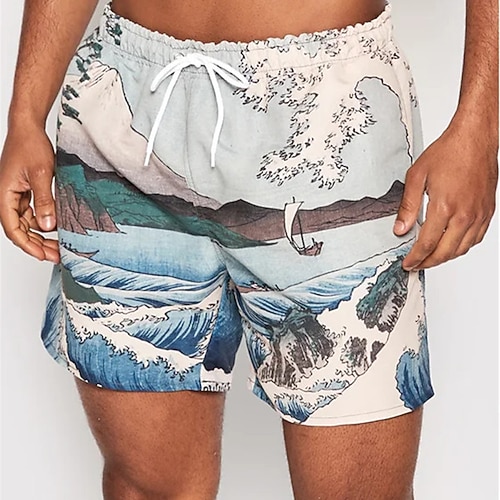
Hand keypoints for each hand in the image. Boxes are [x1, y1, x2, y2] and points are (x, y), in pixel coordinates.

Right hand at [0, 124, 59, 262]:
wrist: (29, 128)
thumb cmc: (30, 145)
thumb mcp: (41, 174)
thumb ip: (45, 201)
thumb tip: (48, 226)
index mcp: (4, 195)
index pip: (13, 229)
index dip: (28, 245)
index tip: (43, 255)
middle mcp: (6, 197)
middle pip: (20, 229)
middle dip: (37, 244)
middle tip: (56, 255)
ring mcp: (14, 195)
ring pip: (26, 223)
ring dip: (41, 235)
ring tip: (59, 245)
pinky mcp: (23, 191)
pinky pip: (31, 212)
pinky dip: (43, 221)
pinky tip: (57, 227)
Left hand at [394, 120, 497, 270]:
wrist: (474, 139)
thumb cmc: (448, 152)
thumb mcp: (416, 177)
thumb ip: (408, 206)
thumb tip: (400, 229)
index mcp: (444, 207)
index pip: (427, 244)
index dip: (415, 258)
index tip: (407, 263)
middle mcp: (464, 214)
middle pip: (445, 252)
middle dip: (428, 263)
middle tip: (416, 265)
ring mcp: (478, 214)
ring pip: (462, 249)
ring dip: (445, 258)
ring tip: (430, 258)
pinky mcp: (487, 211)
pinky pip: (476, 239)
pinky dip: (462, 247)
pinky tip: (451, 245)